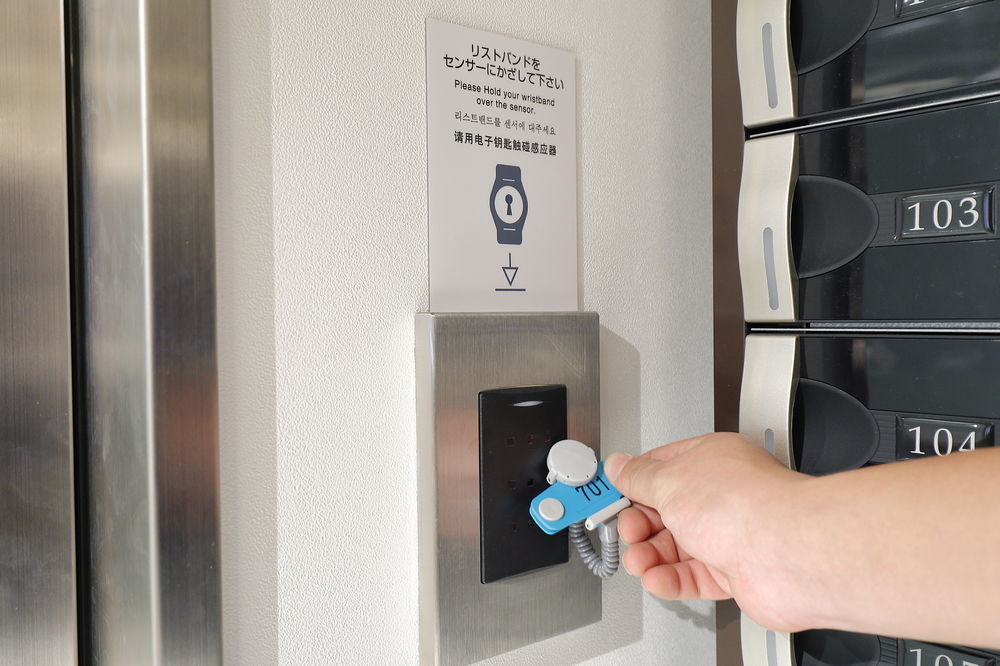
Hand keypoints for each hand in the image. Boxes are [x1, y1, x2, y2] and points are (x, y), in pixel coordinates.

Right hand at [606, 432, 808, 631]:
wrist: (787, 554)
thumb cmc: (746, 505)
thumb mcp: (670, 481)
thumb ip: (639, 476)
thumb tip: (619, 466)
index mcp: (710, 460)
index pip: (662, 467)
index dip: (633, 483)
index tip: (611, 496)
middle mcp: (722, 495)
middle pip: (666, 510)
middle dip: (639, 524)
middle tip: (628, 531)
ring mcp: (729, 534)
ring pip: (676, 547)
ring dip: (650, 555)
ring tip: (640, 560)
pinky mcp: (734, 571)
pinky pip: (691, 576)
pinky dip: (670, 579)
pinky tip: (658, 577)